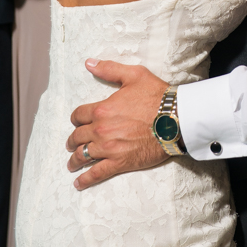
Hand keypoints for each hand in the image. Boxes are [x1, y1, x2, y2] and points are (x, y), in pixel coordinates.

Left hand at [66, 61, 168, 189]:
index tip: (77, 122)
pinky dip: (86, 179)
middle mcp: (101, 130)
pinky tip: (79, 183)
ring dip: (75, 160)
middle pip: (78, 137)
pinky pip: (97, 173)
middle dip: (72, 141)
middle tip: (71, 144)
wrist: (175, 119)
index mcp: (102, 109)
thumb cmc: (156, 96)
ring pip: (83, 156)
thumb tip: (89, 63)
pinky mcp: (119, 163)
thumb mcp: (134, 75)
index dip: (76, 119)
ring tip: (72, 164)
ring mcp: (109, 148)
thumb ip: (109, 69)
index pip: (78, 115)